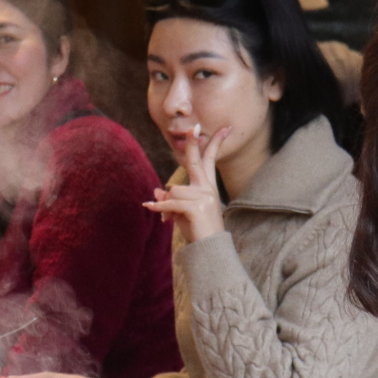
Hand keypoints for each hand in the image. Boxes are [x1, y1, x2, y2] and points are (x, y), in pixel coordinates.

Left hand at [143, 126, 228, 242]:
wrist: (209, 250)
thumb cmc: (197, 230)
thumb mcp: (182, 212)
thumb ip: (171, 200)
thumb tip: (156, 192)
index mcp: (208, 186)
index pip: (211, 160)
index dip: (215, 143)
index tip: (225, 128)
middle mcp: (208, 188)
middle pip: (196, 161)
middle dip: (193, 144)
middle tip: (193, 127)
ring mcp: (204, 197)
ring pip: (174, 190)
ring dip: (168, 205)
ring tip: (172, 218)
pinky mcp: (196, 207)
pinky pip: (170, 203)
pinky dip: (160, 209)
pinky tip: (152, 211)